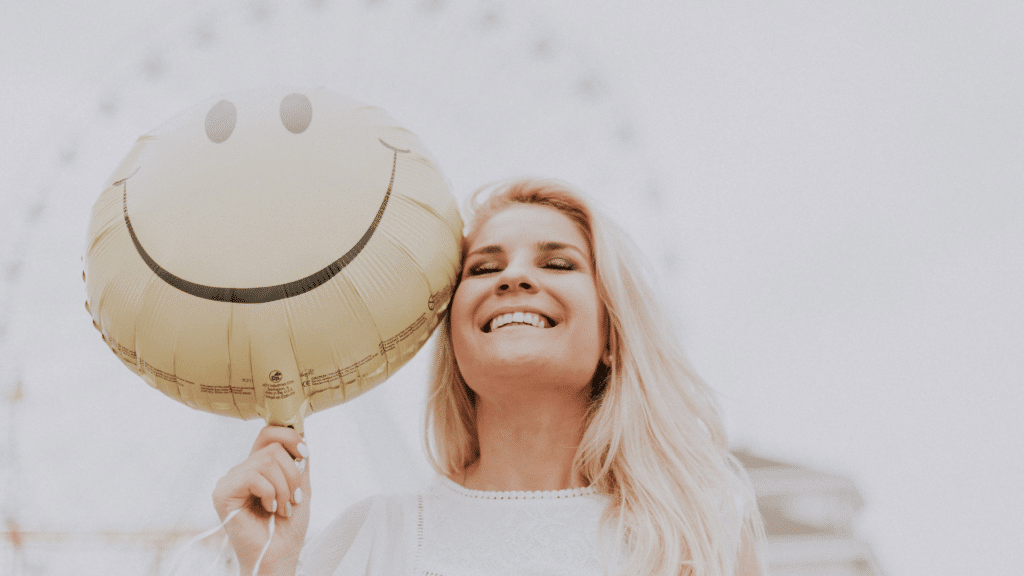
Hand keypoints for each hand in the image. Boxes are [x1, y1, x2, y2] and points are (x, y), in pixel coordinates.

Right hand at [213, 426, 309, 575]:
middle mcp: (241, 470)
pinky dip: (270, 493)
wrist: (279, 555)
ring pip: (266, 461)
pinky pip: (253, 476)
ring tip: (283, 508)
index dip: (290, 437)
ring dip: (284, 488)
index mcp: (258, 467)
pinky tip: (269, 509)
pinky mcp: (223, 493)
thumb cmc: (288, 526)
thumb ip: (299, 460)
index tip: (304, 456)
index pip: (269, 433)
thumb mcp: (300, 486)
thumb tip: (301, 433)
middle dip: (292, 474)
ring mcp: (230, 480)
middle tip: (293, 499)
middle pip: (272, 447)